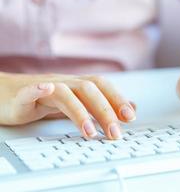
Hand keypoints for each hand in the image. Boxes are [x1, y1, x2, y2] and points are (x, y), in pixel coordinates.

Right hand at [0, 73, 135, 139]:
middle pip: (88, 90)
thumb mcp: (76, 104)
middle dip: (104, 111)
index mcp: (76, 85)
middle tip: (114, 133)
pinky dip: (38, 90)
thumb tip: (130, 108)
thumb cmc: (42, 100)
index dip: (117, 98)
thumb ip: (100, 106)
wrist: (5, 94)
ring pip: (65, 93)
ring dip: (79, 111)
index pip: (101, 86)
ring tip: (89, 131)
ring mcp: (43, 87)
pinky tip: (45, 90)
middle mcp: (63, 83)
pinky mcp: (22, 95)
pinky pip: (29, 90)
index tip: (130, 117)